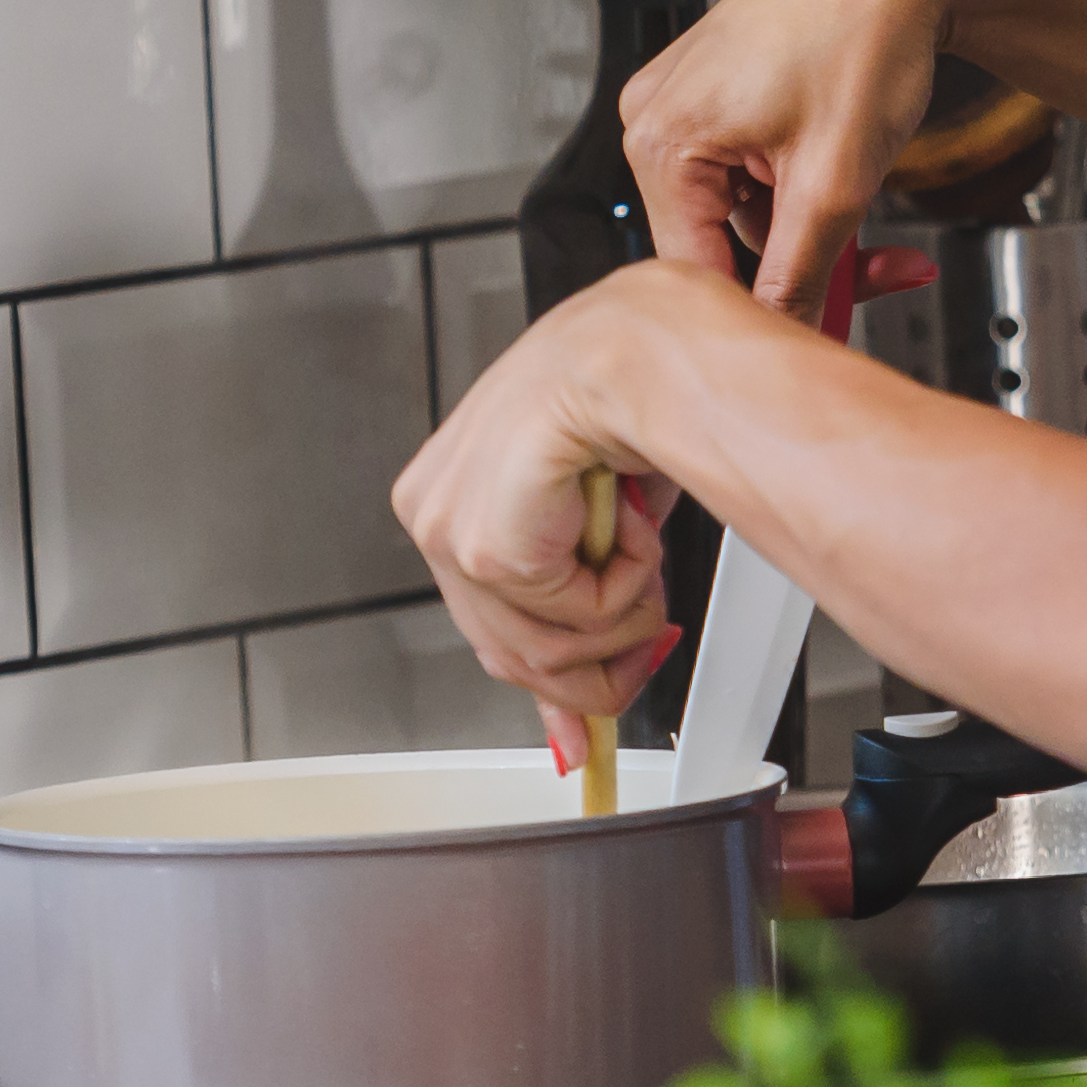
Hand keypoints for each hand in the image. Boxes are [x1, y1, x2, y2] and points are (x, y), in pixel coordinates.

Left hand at [388, 267, 704, 770]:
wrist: (643, 346)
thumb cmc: (628, 395)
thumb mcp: (602, 525)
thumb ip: (578, 624)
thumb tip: (573, 740)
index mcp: (447, 497)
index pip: (489, 628)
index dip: (560, 677)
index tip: (603, 697)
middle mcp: (432, 514)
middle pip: (514, 657)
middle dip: (604, 661)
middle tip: (655, 634)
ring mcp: (449, 532)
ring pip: (553, 648)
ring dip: (628, 609)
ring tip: (643, 541)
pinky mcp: (486, 547)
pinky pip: (576, 620)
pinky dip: (631, 581)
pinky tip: (630, 518)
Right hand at [624, 0, 965, 314]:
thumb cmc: (866, 31)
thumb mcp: (834, 182)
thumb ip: (798, 278)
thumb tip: (784, 335)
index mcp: (660, 138)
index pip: (693, 271)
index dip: (761, 312)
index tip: (815, 337)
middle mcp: (655, 116)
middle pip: (713, 241)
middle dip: (795, 263)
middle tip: (871, 269)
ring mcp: (682, 100)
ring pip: (736, 212)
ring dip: (800, 226)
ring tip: (862, 204)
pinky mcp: (714, 92)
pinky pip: (743, 173)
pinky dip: (794, 188)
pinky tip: (837, 170)